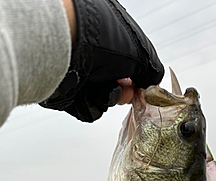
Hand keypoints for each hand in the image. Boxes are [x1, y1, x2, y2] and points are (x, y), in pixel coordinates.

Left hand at [40, 0, 163, 120]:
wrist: (61, 46)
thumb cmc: (98, 38)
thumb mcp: (140, 52)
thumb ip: (152, 70)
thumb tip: (154, 83)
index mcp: (113, 36)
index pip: (132, 63)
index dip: (140, 78)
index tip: (145, 88)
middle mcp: (96, 54)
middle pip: (119, 86)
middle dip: (123, 91)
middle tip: (122, 87)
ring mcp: (82, 72)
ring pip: (104, 100)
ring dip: (107, 97)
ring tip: (100, 86)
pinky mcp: (68, 90)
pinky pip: (87, 109)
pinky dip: (90, 104)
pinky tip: (85, 92)